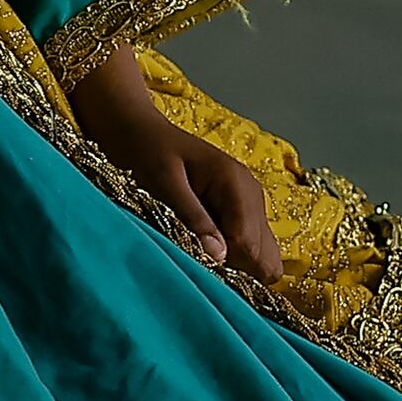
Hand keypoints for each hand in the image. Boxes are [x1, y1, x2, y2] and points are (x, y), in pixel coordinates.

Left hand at [64, 45, 282, 284]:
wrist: (137, 131)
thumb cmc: (145, 152)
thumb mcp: (163, 183)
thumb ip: (192, 217)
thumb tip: (219, 256)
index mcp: (236, 183)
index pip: (250, 244)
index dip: (227, 265)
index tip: (197, 269)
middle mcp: (251, 194)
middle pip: (264, 255)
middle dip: (236, 269)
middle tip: (197, 265)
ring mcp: (248, 205)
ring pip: (262, 255)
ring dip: (235, 266)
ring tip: (199, 257)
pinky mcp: (239, 213)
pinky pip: (249, 247)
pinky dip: (232, 259)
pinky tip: (203, 251)